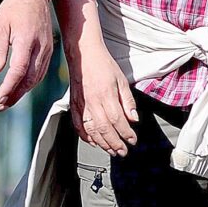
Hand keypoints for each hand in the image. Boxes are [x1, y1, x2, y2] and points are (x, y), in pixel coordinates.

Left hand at [0, 0, 56, 108]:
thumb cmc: (14, 8)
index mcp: (27, 40)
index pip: (19, 70)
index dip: (9, 87)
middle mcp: (41, 47)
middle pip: (30, 78)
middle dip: (16, 94)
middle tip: (2, 105)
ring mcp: (47, 49)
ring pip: (37, 77)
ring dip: (23, 92)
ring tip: (8, 101)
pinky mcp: (48, 50)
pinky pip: (40, 71)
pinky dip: (30, 83)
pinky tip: (20, 88)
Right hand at [69, 35, 138, 154]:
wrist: (84, 54)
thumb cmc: (103, 65)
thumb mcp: (121, 80)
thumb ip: (128, 101)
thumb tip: (133, 119)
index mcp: (106, 95)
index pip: (118, 121)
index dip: (126, 133)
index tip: (133, 140)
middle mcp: (92, 102)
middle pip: (104, 130)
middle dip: (115, 144)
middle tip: (123, 152)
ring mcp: (81, 105)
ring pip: (91, 131)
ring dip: (102, 143)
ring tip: (111, 150)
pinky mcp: (74, 105)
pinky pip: (78, 125)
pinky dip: (85, 136)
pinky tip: (93, 141)